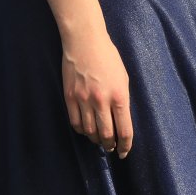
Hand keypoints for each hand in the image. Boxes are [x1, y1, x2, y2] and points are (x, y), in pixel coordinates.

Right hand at [62, 30, 132, 157]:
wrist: (85, 42)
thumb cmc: (108, 58)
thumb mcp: (123, 78)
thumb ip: (122, 100)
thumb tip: (120, 120)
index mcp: (119, 96)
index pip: (124, 130)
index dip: (125, 146)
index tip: (124, 152)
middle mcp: (102, 101)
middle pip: (106, 135)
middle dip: (110, 146)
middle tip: (111, 148)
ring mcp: (84, 100)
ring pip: (90, 131)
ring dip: (96, 140)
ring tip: (99, 140)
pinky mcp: (70, 97)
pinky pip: (75, 122)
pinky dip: (82, 130)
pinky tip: (86, 129)